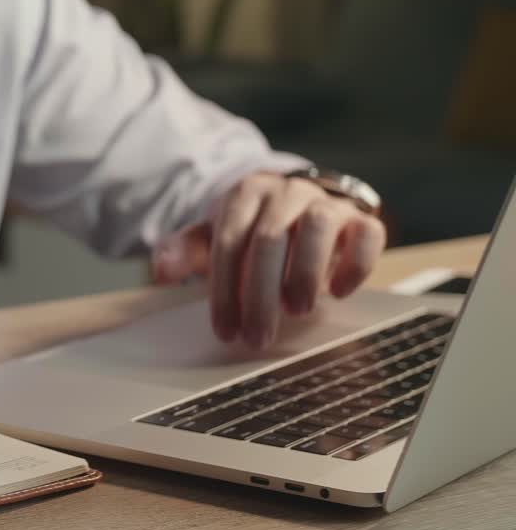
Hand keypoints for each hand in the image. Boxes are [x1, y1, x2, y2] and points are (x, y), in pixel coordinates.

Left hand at [151, 172, 386, 348]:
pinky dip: (356, 263)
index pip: (229, 241)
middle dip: (260, 294)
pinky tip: (340, 292)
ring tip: (297, 311)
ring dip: (305, 272)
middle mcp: (287, 192)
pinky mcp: (362, 219)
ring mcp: (327, 203)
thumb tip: (162, 270)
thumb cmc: (252, 231)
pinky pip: (367, 234)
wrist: (301, 207)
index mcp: (246, 194)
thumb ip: (188, 250)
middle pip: (269, 239)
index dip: (225, 289)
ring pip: (318, 226)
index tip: (225, 331)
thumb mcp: (216, 237)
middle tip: (257, 337)